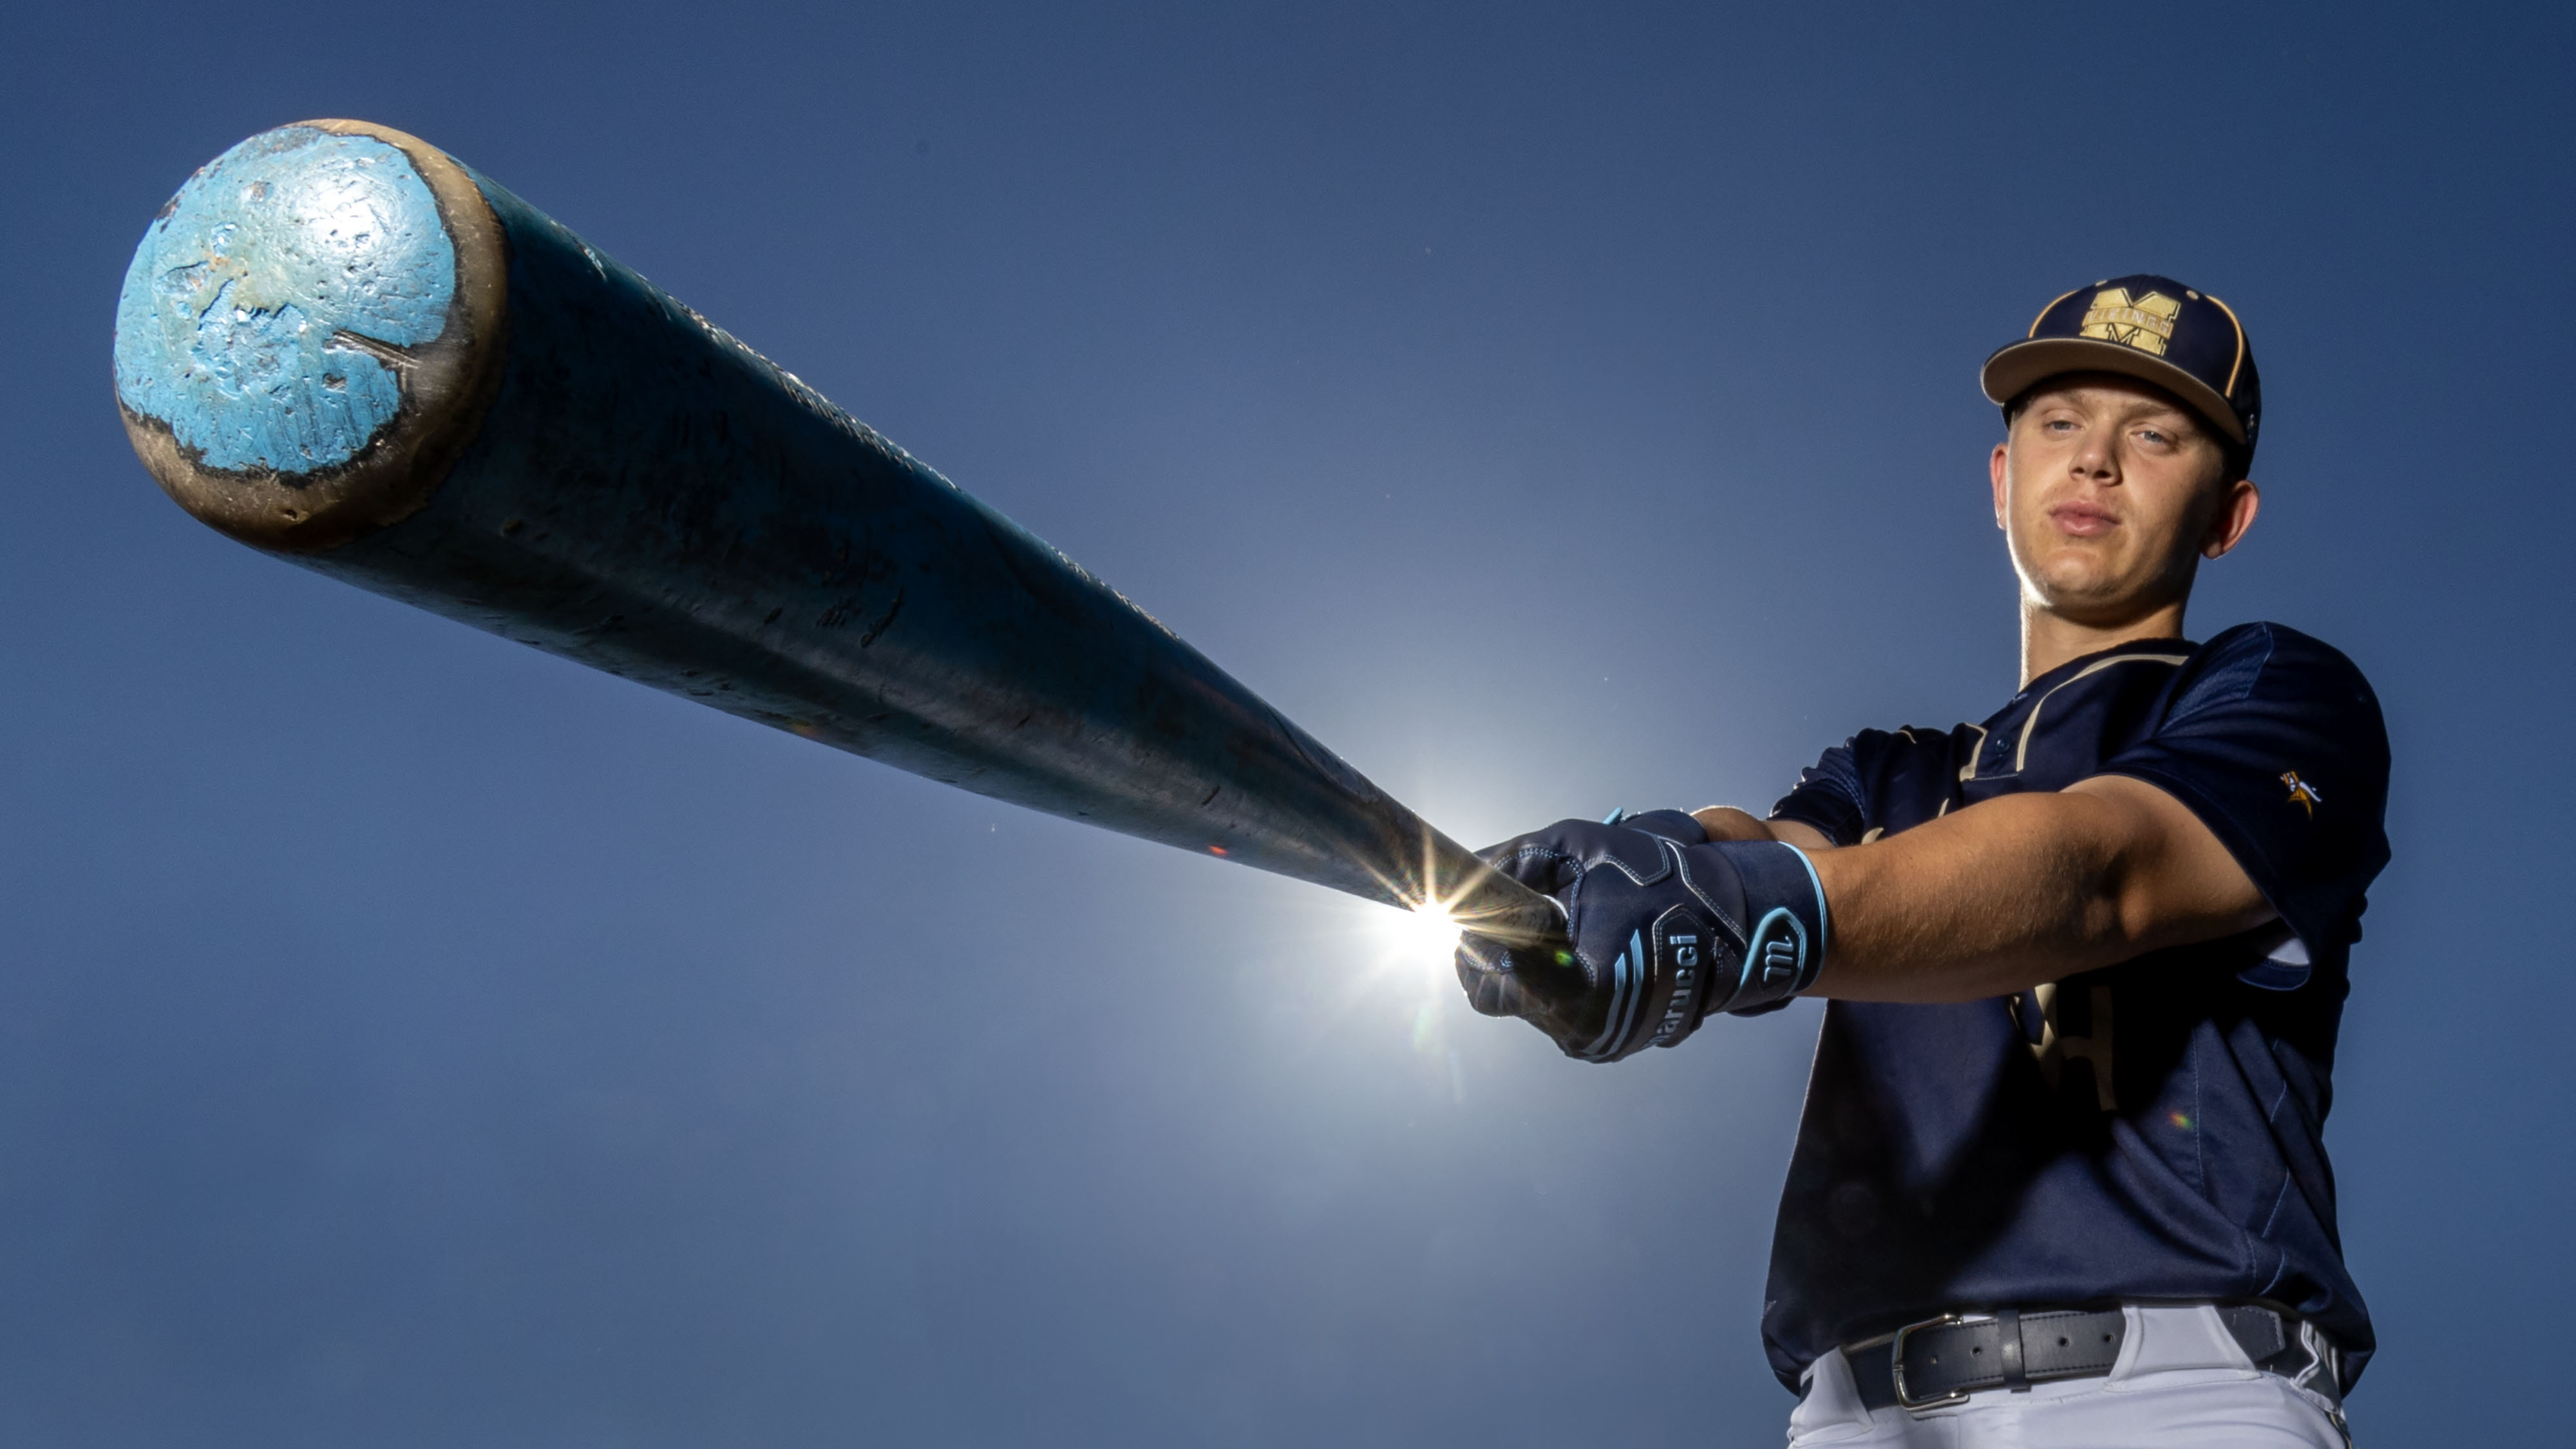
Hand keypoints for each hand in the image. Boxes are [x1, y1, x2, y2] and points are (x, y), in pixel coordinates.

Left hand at [1454, 811, 1827, 1061]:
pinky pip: (1555, 1015)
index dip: (1473, 939)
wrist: (1736, 924)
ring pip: (1524, 1007)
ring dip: (1524, 970)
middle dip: (1493, 954)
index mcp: (1579, 986)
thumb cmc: (1658, 880)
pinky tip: (1575, 953)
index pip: (1491, 976)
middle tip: (1502, 919)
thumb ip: (1514, 860)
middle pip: (1497, 996)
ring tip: (1554, 931)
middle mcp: (1584, 1028)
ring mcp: (1597, 1043)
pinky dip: (1552, 985)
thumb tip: (1464, 869)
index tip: (1468, 913)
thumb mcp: (1580, 850)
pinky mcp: (1607, 1045)